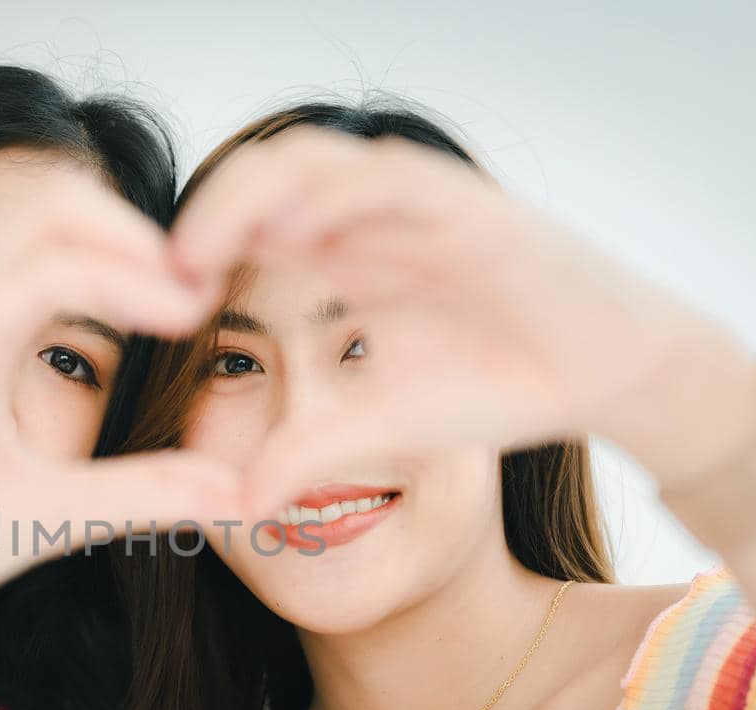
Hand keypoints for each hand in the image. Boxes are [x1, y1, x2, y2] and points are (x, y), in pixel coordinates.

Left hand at [167, 128, 755, 511]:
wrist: (607, 373)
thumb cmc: (498, 386)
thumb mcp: (382, 426)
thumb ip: (308, 450)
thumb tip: (235, 502)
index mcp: (337, 254)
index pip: (242, 224)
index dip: (189, 252)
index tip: (148, 307)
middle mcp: (365, 216)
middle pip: (256, 181)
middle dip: (197, 217)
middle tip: (153, 278)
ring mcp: (412, 201)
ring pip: (307, 161)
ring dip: (244, 199)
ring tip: (196, 253)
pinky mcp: (464, 202)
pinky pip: (387, 176)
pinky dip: (335, 196)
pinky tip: (295, 235)